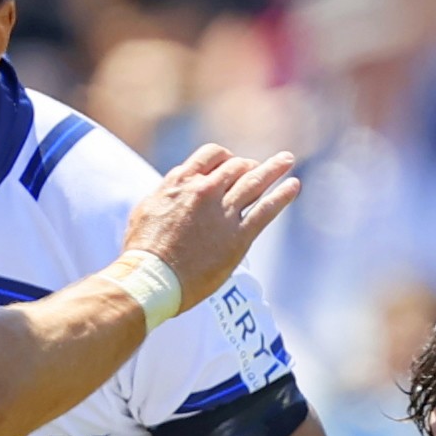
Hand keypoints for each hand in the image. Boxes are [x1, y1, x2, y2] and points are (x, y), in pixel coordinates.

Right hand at [116, 145, 302, 296]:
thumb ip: (165, 194)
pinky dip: (282, 195)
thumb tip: (174, 189)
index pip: (211, 156)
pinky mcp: (239, 236)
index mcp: (181, 182)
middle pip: (236, 167)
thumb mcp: (145, 210)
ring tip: (286, 160)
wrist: (150, 279)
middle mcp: (205, 191)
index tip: (231, 163)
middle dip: (248, 165)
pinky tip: (293, 186)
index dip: (225, 158)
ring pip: (255, 182)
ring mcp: (224, 213)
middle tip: (257, 168)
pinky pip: (266, 209)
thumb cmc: (142, 251)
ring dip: (274, 168)